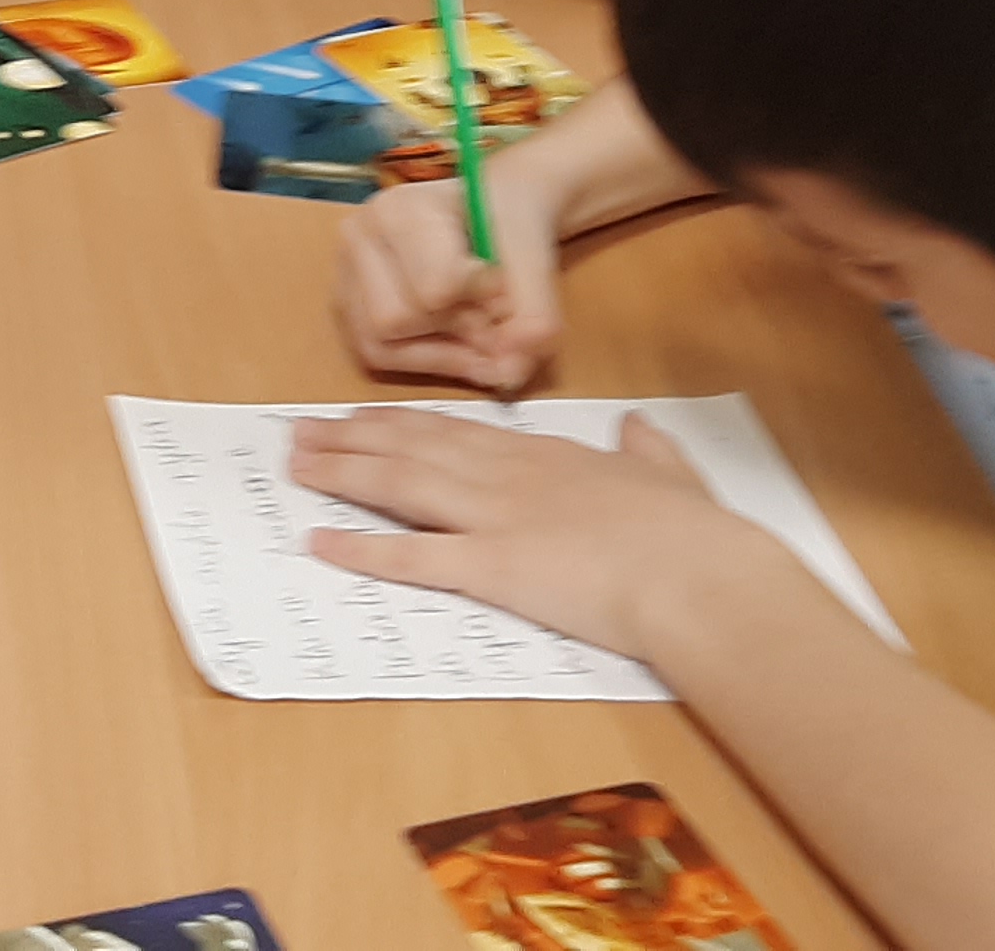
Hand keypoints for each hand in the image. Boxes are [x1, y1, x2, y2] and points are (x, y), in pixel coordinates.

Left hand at [288, 409, 774, 660]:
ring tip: (295, 465)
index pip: (460, 430)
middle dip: (353, 437)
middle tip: (301, 431)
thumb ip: (646, 451)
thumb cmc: (693, 534)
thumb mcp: (671, 476)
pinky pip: (413, 555)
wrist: (699, 575)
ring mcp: (497, 518)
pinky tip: (321, 542)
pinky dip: (362, 549)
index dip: (406, 423)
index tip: (366, 418)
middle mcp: (510, 476)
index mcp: (550, 456)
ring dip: (342, 473)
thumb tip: (637, 428)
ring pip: (401, 484)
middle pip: (415, 447)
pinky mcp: (492, 567)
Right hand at [333, 170, 566, 390]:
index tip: (504, 289)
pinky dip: (424, 360)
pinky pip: (376, 355)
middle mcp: (359, 236)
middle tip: (493, 317)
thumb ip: (532, 311)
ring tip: (477, 333)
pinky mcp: (349, 304)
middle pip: (398, 319)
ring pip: (380, 344)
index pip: (432, 287)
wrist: (493, 209)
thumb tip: (513, 370)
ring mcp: (347, 272)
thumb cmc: (506, 221)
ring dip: (440, 353)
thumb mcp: (534, 254)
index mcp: (400, 207)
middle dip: (455, 332)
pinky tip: (457, 346)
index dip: (480, 304)